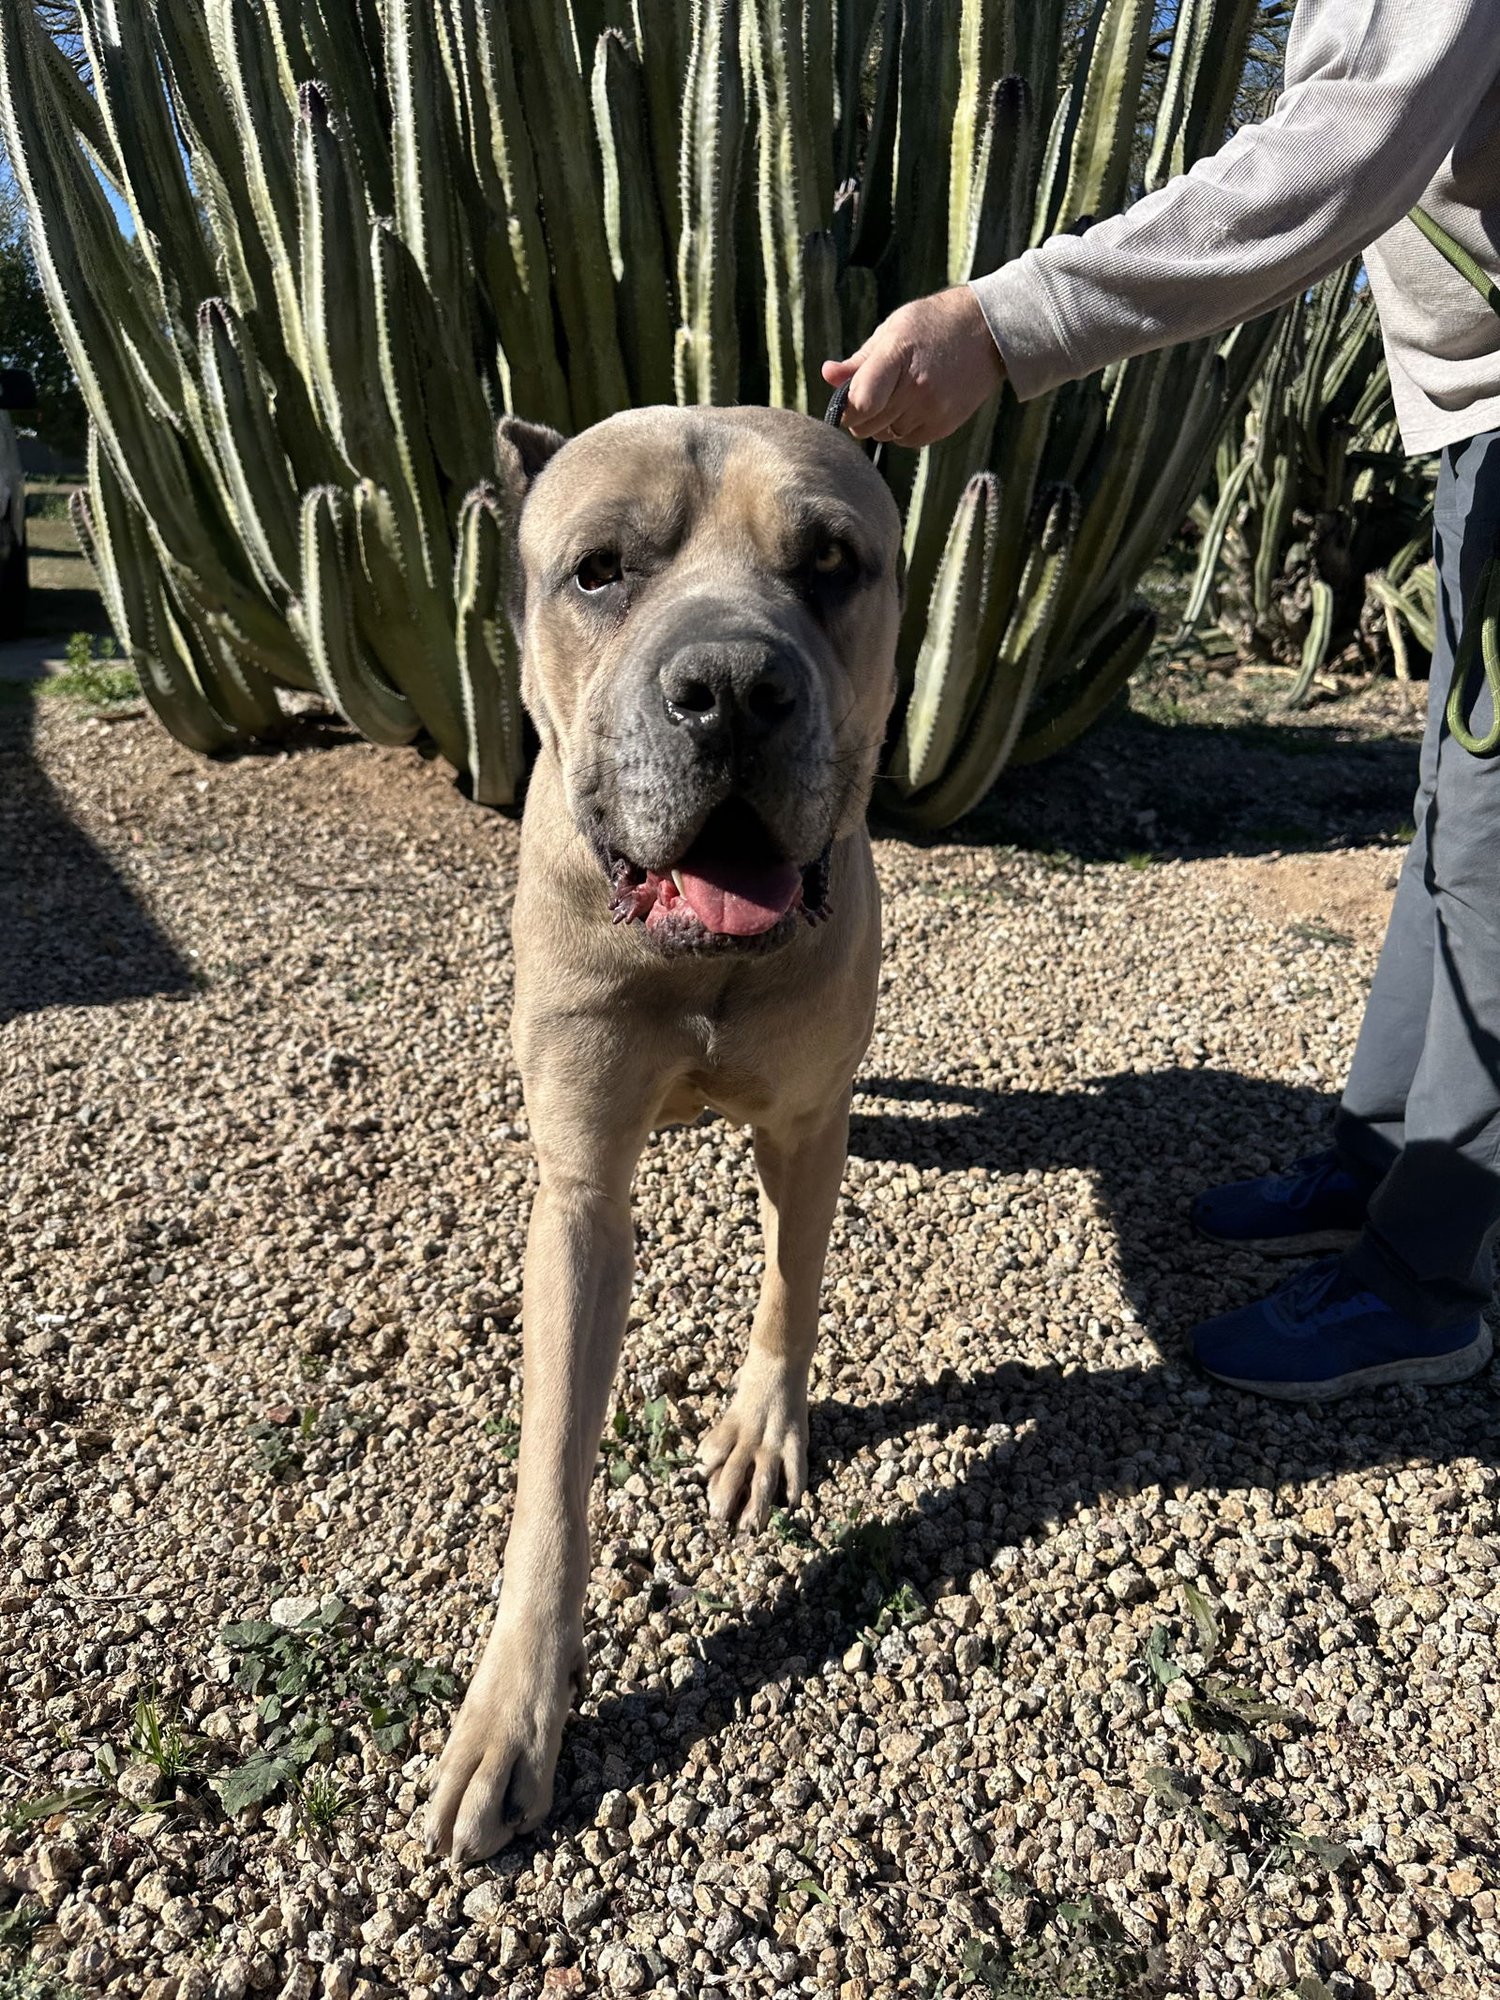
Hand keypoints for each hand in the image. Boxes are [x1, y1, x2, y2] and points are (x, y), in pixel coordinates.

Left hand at [821, 285, 1005, 447]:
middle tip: (869, 397)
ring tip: (896, 396)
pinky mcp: (944, 425)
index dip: (847, 407)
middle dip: (860, 416)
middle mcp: (916, 386)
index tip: (847, 399)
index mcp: (897, 356)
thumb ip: (858, 360)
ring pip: (885, 435)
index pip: (861, 402)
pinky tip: (912, 406)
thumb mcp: (892, 331)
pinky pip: (907, 441)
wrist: (987, 331)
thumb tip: (827, 375)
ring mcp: (932, 408)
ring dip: (882, 423)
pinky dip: (902, 430)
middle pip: (867, 425)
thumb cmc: (931, 325)